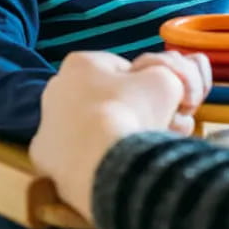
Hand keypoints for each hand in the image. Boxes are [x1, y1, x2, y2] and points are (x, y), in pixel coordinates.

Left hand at [29, 50, 211, 220]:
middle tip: (164, 127)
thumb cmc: (132, 111)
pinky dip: (102, 158)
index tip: (167, 103)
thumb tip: (181, 74)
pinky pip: (82, 153)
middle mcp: (57, 89)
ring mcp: (48, 126)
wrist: (101, 163)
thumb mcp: (166, 81)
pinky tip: (119, 165)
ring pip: (99, 127)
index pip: (126, 70)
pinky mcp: (47, 159)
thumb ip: (175, 73)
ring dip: (125, 134)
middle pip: (113, 99)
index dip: (152, 86)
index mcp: (80, 63)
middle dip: (142, 112)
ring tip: (146, 148)